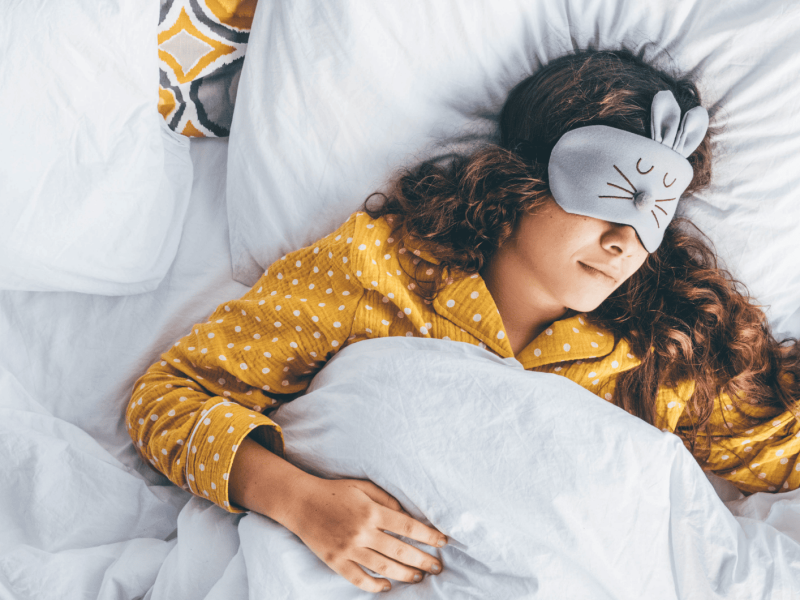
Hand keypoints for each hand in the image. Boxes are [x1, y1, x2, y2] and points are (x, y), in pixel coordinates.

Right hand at [284, 477, 446, 592]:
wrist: (300, 502)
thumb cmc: (334, 491)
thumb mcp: (362, 486)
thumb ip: (386, 498)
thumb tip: (405, 513)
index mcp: (371, 511)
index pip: (407, 527)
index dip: (428, 536)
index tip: (443, 541)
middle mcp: (362, 532)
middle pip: (400, 550)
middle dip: (422, 560)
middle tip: (438, 567)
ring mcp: (348, 549)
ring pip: (383, 567)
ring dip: (404, 574)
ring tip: (418, 577)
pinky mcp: (335, 561)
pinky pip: (358, 579)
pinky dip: (374, 586)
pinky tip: (387, 586)